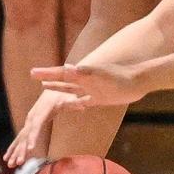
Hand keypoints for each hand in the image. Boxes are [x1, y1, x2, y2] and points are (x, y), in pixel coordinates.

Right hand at [4, 89, 77, 166]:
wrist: (53, 87)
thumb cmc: (63, 92)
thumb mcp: (71, 96)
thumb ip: (78, 100)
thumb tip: (88, 100)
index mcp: (42, 109)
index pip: (36, 124)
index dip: (32, 136)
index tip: (30, 148)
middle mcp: (33, 115)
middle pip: (26, 134)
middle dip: (21, 148)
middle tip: (19, 162)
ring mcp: (30, 120)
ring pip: (21, 137)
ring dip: (15, 151)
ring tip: (11, 164)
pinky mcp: (30, 124)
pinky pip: (20, 137)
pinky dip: (14, 147)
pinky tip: (8, 158)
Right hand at [32, 63, 148, 106]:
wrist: (141, 81)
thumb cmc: (123, 77)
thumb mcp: (102, 75)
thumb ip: (86, 72)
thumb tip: (69, 67)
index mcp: (83, 75)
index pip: (61, 74)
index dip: (46, 73)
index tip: (32, 73)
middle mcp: (85, 82)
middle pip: (62, 82)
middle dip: (48, 81)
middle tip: (34, 76)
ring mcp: (92, 90)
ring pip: (70, 91)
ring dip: (58, 91)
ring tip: (45, 88)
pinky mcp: (100, 98)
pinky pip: (84, 102)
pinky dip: (76, 104)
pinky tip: (72, 106)